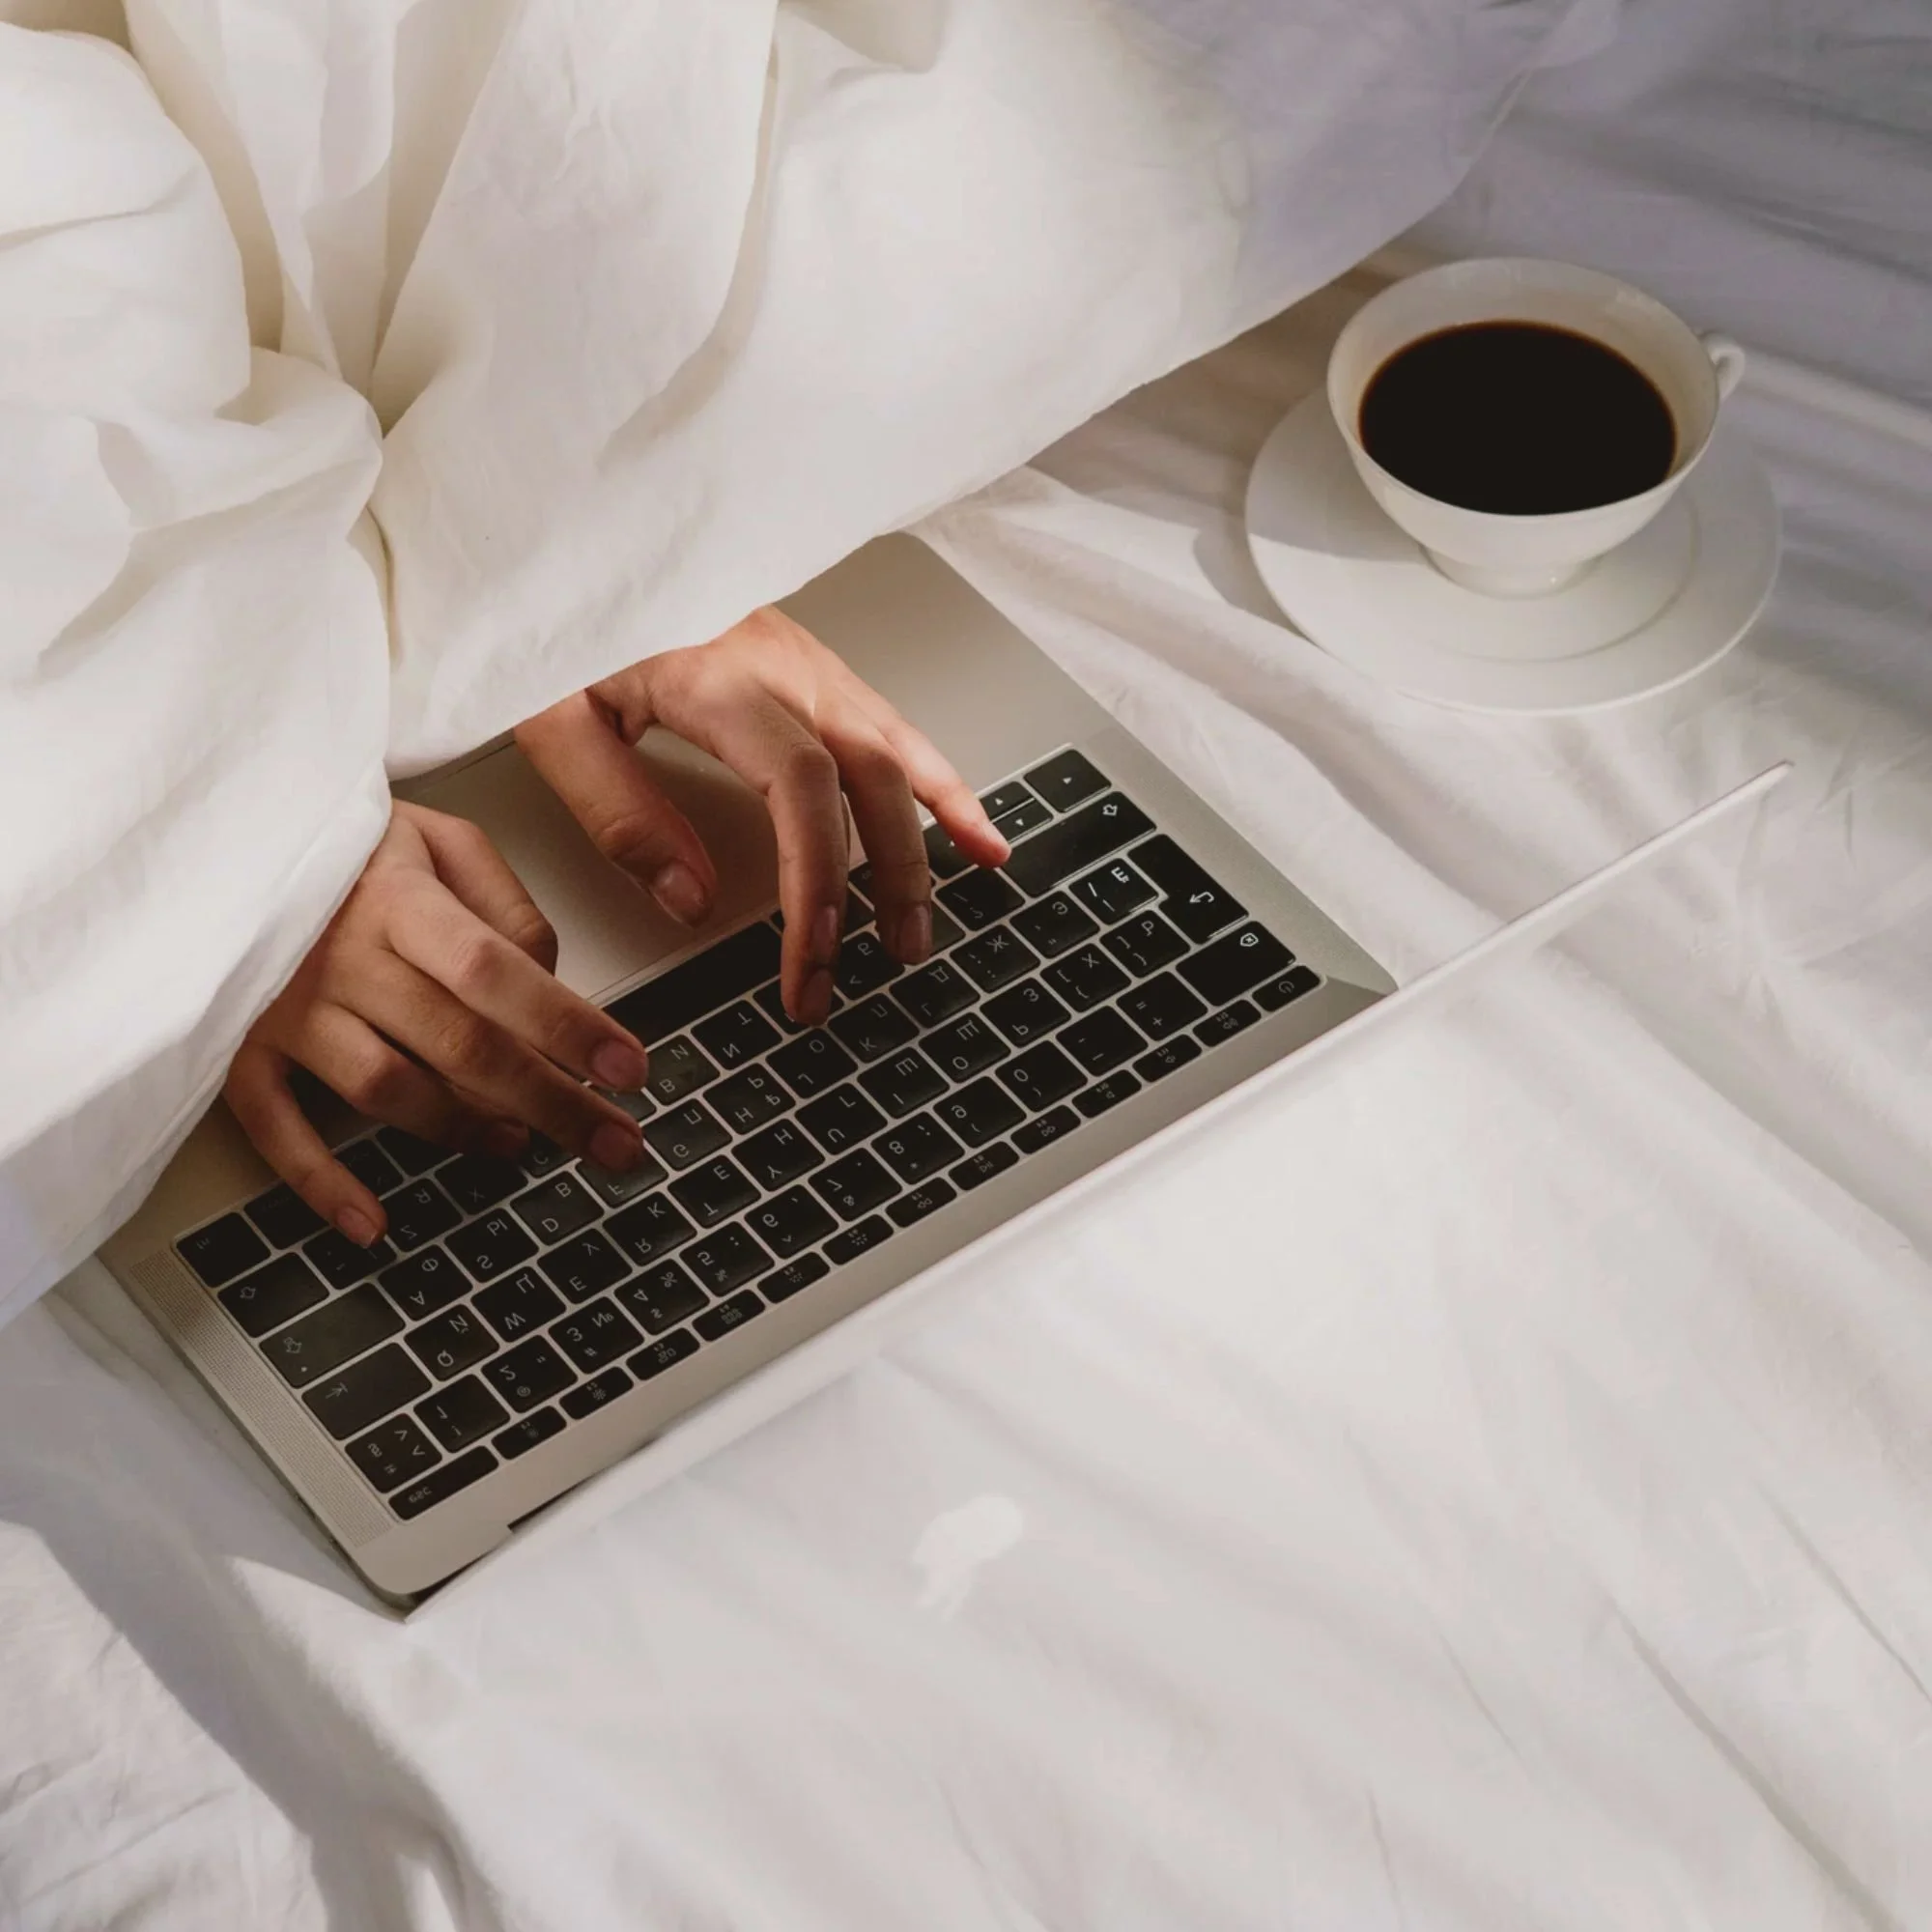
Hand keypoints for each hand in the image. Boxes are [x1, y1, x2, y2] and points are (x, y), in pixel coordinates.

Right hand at [224, 802, 651, 1244]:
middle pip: (459, 1045)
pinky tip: (372, 1224)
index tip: (630, 1069)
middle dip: (550, 1103)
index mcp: (399, 898)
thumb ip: (508, 909)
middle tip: (615, 1145)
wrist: (220, 837)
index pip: (496, 969)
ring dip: (462, 1130)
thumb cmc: (353, 847)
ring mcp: (285, 1007)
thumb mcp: (442, 841)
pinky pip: (275, 1128)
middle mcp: (341, 955)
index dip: (566, 1025)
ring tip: (517, 1144)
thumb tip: (556, 988)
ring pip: (387, 1091)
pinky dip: (321, 1184)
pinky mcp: (239, 1047)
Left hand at [515, 606, 1008, 1024]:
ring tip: (918, 929)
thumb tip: (690, 899)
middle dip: (886, 881)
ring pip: (895, 756)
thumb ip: (619, 810)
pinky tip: (974, 832)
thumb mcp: (550, 716)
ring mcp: (806, 660)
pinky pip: (895, 730)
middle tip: (876, 965)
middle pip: (870, 777)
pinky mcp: (812, 667)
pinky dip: (941, 786)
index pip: (799, 787)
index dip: (818, 879)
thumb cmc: (558, 614)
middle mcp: (779, 663)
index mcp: (717, 674)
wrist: (574, 538)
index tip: (813, 953)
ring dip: (920, 848)